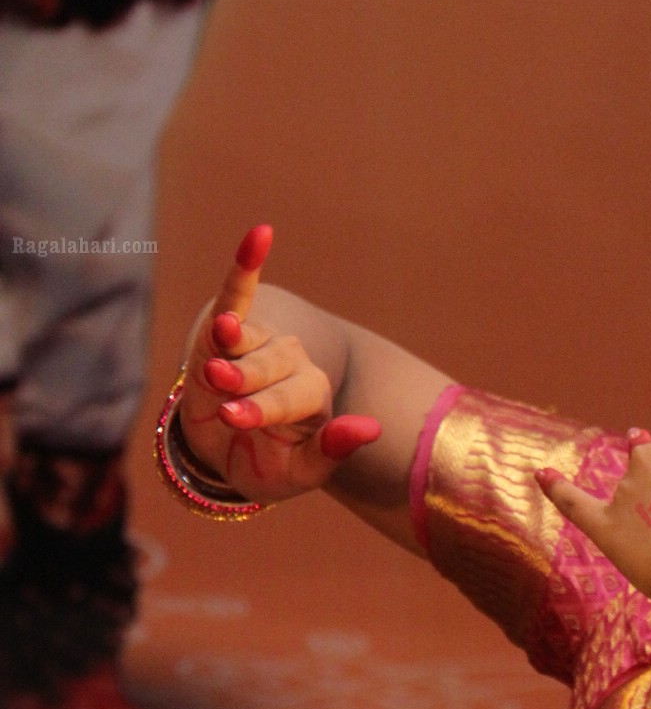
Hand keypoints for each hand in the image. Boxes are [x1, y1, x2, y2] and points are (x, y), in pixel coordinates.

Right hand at [178, 225, 381, 501]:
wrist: (224, 450)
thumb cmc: (267, 463)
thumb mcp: (297, 474)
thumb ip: (330, 453)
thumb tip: (372, 427)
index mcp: (312, 399)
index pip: (291, 398)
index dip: (262, 407)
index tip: (236, 419)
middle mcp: (291, 365)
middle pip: (266, 370)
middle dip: (243, 383)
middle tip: (223, 399)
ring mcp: (259, 344)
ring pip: (244, 340)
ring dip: (231, 341)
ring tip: (220, 342)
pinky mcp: (227, 328)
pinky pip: (238, 293)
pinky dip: (247, 265)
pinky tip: (261, 234)